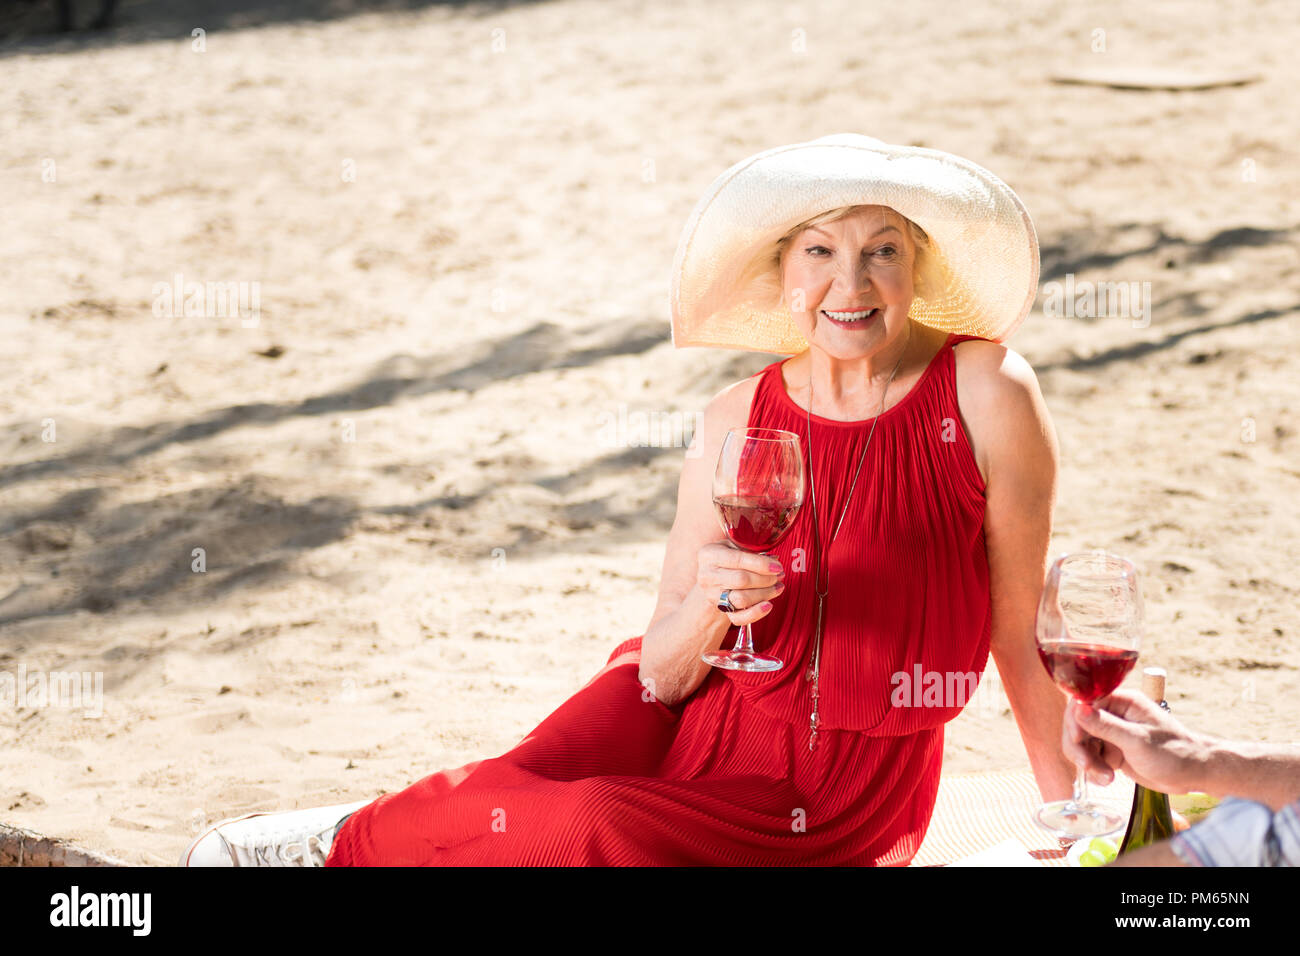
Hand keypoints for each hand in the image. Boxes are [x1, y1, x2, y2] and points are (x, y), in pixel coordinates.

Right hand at [695, 541, 784, 628]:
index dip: (761, 564)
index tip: (777, 566)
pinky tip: (768, 605)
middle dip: (765, 579)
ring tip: (778, 587)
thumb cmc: (727, 558)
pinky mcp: (720, 609)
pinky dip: (755, 613)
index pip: (738, 560)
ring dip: (765, 594)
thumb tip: (774, 560)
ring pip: (742, 599)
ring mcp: (712, 595)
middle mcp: (707, 576)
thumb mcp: (733, 546)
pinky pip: (738, 618)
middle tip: (778, 576)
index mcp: (709, 554)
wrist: (712, 577)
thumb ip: (751, 549)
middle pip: (741, 580)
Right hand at [1062, 690, 1210, 794]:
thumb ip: (1105, 725)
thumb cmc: (1174, 753)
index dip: (1075, 721)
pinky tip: (1108, 779)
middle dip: (1078, 747)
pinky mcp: (1113, 750)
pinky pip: (1091, 757)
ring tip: (1106, 778)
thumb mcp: (1137, 740)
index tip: (1076, 740)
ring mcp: (1112, 733)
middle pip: (1077, 724)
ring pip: (1081, 743)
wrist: (1193, 775)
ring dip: (1087, 762)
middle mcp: (1114, 714)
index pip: (1083, 702)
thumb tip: (1077, 708)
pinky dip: (1094, 770)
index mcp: (1122, 701)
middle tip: (1087, 765)